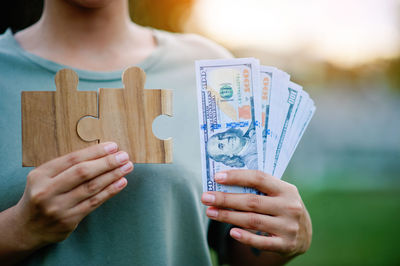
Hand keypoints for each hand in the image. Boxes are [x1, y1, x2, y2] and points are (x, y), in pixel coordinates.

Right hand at [14, 142, 132, 248]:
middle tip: (123, 156)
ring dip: (112, 176)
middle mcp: (47, 191)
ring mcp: (58, 208)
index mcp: (40, 175)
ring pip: (91, 188)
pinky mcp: (68, 221)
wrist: (27, 228)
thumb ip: (66, 167)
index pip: (72, 159)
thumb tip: (101, 153)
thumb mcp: (44, 177)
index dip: (95, 152)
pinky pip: (94, 203)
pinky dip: (109, 191)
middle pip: (83, 173)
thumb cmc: (41, 195)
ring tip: (126, 167)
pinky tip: (121, 182)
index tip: (112, 146)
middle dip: (106, 163)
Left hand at [201, 170, 311, 257]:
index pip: (259, 178)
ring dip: (228, 216)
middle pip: (251, 202)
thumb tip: (224, 183)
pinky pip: (261, 242)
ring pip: (252, 221)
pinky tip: (231, 232)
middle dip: (225, 199)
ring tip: (211, 212)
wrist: (304, 234)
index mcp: (286, 189)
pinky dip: (245, 237)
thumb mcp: (278, 194)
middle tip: (206, 197)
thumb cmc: (282, 207)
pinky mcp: (285, 244)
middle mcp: (289, 207)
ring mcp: (288, 227)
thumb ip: (258, 188)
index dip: (237, 177)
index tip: (217, 177)